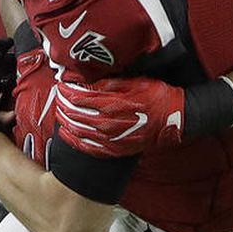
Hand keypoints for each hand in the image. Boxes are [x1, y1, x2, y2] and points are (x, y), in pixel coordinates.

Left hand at [54, 77, 186, 156]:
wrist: (174, 119)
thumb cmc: (158, 97)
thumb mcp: (135, 82)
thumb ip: (110, 84)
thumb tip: (88, 83)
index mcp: (113, 104)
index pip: (80, 97)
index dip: (68, 91)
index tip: (61, 85)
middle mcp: (109, 123)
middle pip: (77, 114)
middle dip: (64, 105)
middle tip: (57, 97)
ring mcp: (112, 139)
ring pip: (79, 131)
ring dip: (66, 122)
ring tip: (59, 114)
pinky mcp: (116, 149)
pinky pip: (90, 148)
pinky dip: (75, 141)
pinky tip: (67, 135)